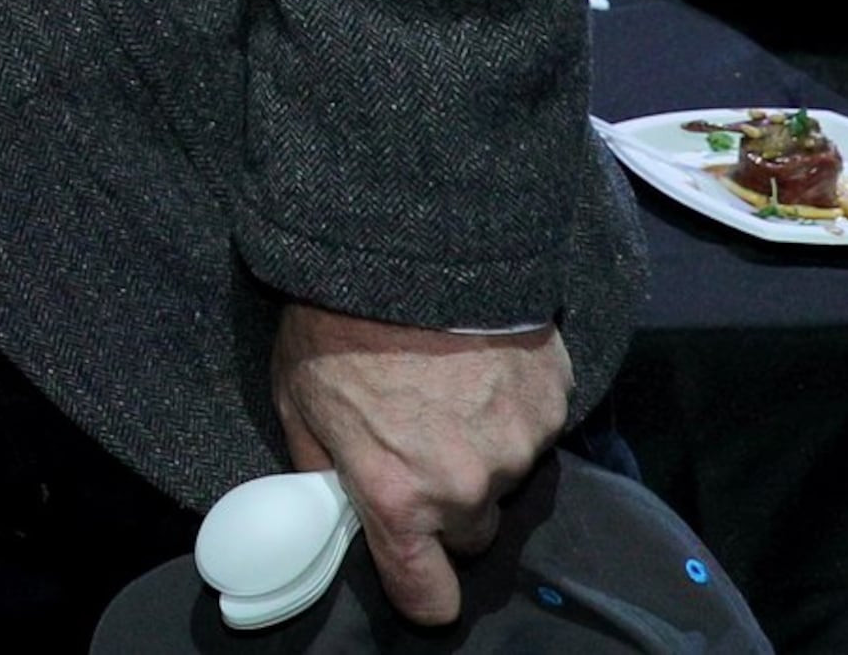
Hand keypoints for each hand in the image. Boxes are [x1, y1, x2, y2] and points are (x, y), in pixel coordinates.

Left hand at [270, 304, 568, 626]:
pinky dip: (510, 409)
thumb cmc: (335, 325)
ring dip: (481, 451)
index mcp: (396, 496)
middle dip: (449, 507)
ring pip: (505, 480)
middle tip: (420, 448)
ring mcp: (516, 447)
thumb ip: (321, 468)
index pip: (426, 594)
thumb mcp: (296, 402)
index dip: (420, 590)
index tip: (417, 575)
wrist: (399, 252)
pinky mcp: (550, 406)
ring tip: (445, 393)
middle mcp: (464, 486)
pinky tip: (476, 368)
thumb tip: (335, 503)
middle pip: (472, 535)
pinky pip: (534, 430)